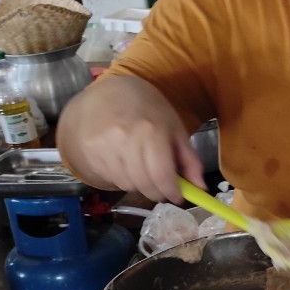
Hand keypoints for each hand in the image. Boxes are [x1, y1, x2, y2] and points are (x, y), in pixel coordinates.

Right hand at [60, 78, 204, 203]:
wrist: (107, 93)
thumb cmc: (147, 109)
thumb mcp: (174, 127)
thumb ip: (190, 159)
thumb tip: (201, 188)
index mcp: (151, 131)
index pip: (161, 175)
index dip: (171, 192)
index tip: (178, 197)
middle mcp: (124, 139)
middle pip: (144, 184)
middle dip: (158, 192)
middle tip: (163, 189)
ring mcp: (103, 146)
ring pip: (127, 185)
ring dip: (140, 185)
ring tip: (143, 169)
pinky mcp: (89, 152)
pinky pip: (110, 179)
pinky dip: (123, 179)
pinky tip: (126, 163)